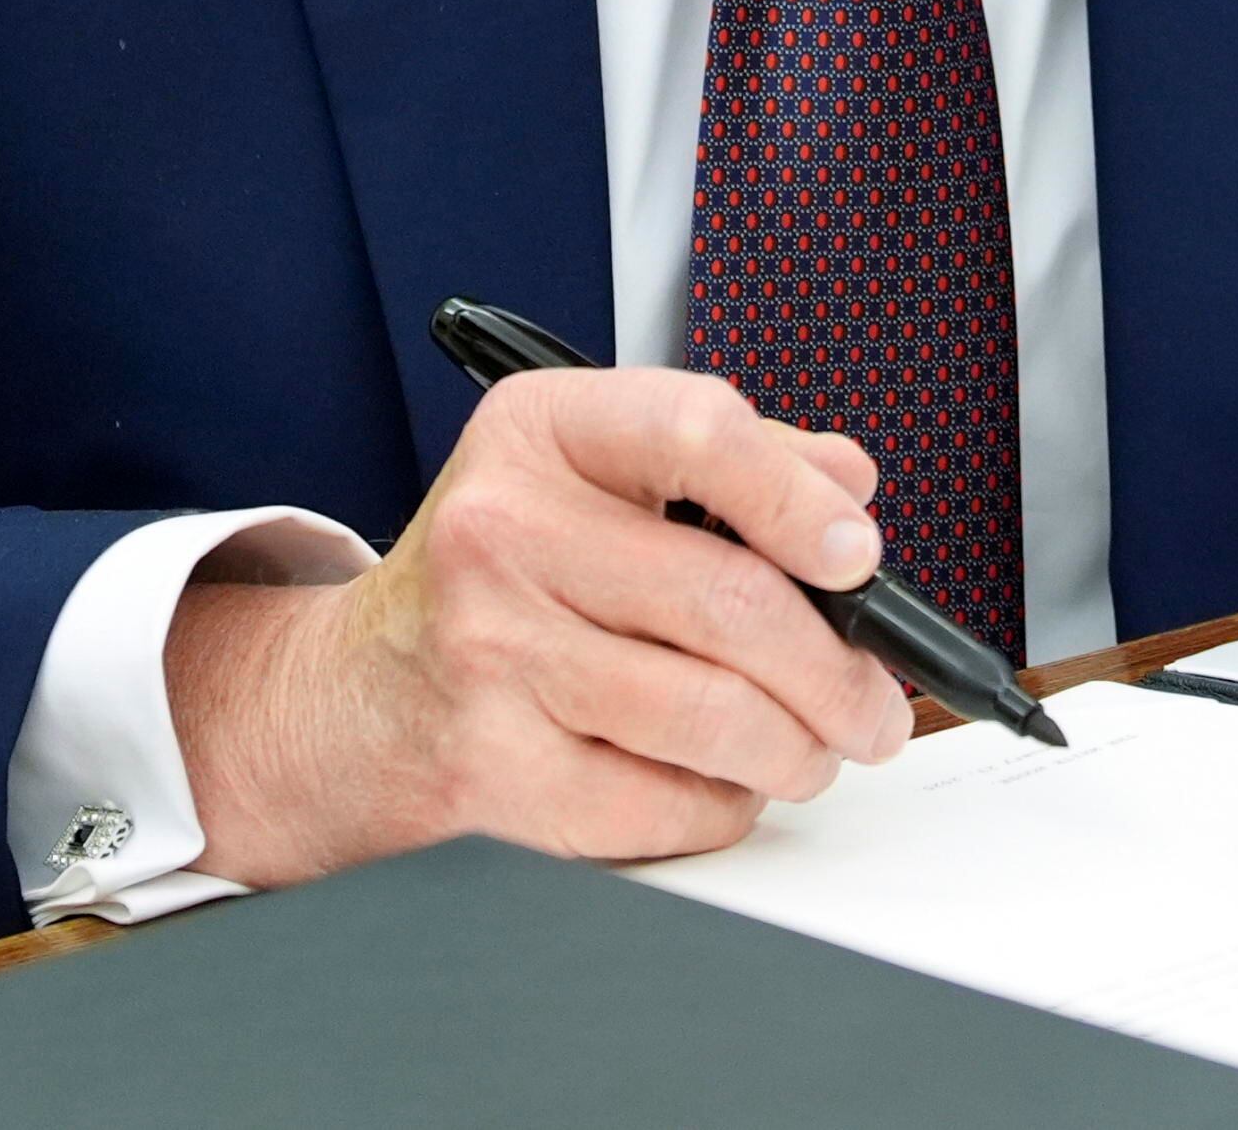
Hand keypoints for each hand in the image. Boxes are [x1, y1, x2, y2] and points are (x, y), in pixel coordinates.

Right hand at [162, 365, 915, 881]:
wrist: (365, 690)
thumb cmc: (506, 571)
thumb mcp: (593, 471)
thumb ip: (729, 461)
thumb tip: (847, 487)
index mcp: (540, 431)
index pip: (696, 431)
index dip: (798, 499)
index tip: (858, 555)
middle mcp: (502, 531)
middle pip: (728, 601)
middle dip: (837, 673)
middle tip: (873, 705)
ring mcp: (491, 653)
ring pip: (712, 716)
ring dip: (797, 750)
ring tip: (812, 750)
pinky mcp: (492, 768)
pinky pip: (663, 804)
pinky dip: (722, 806)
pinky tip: (723, 784)